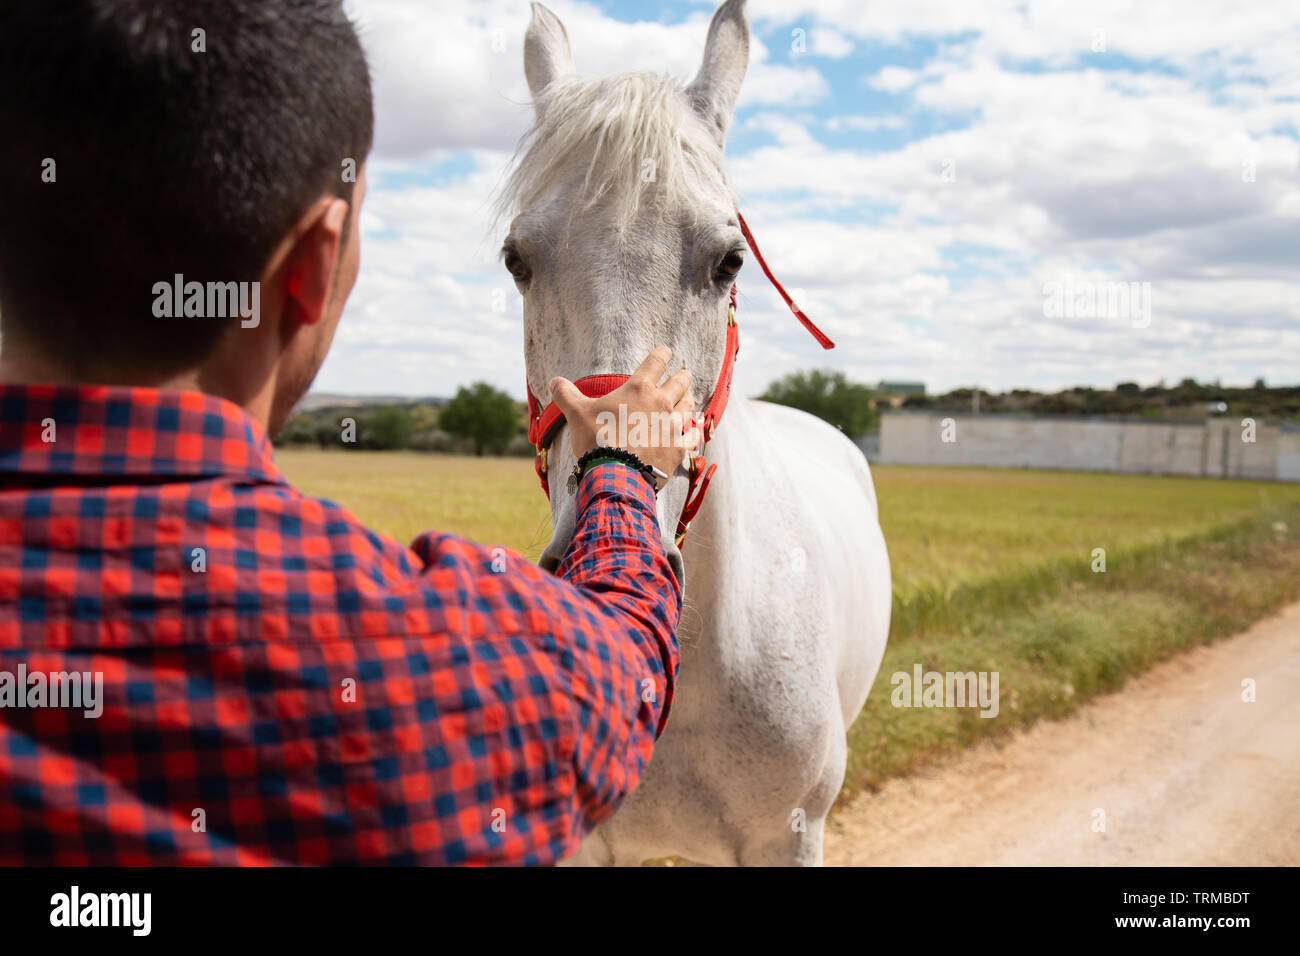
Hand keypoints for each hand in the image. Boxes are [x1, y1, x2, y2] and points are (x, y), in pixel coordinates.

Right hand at [550, 346, 700, 480]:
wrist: (615, 475)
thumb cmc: (596, 441)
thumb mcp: (577, 414)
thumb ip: (566, 395)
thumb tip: (554, 381)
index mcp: (638, 389)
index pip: (656, 361)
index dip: (663, 354)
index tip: (666, 351)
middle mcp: (660, 403)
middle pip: (680, 382)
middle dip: (682, 377)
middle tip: (683, 375)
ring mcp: (672, 426)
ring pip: (689, 406)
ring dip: (689, 401)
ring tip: (688, 399)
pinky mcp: (678, 448)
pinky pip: (693, 436)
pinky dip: (694, 432)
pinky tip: (694, 432)